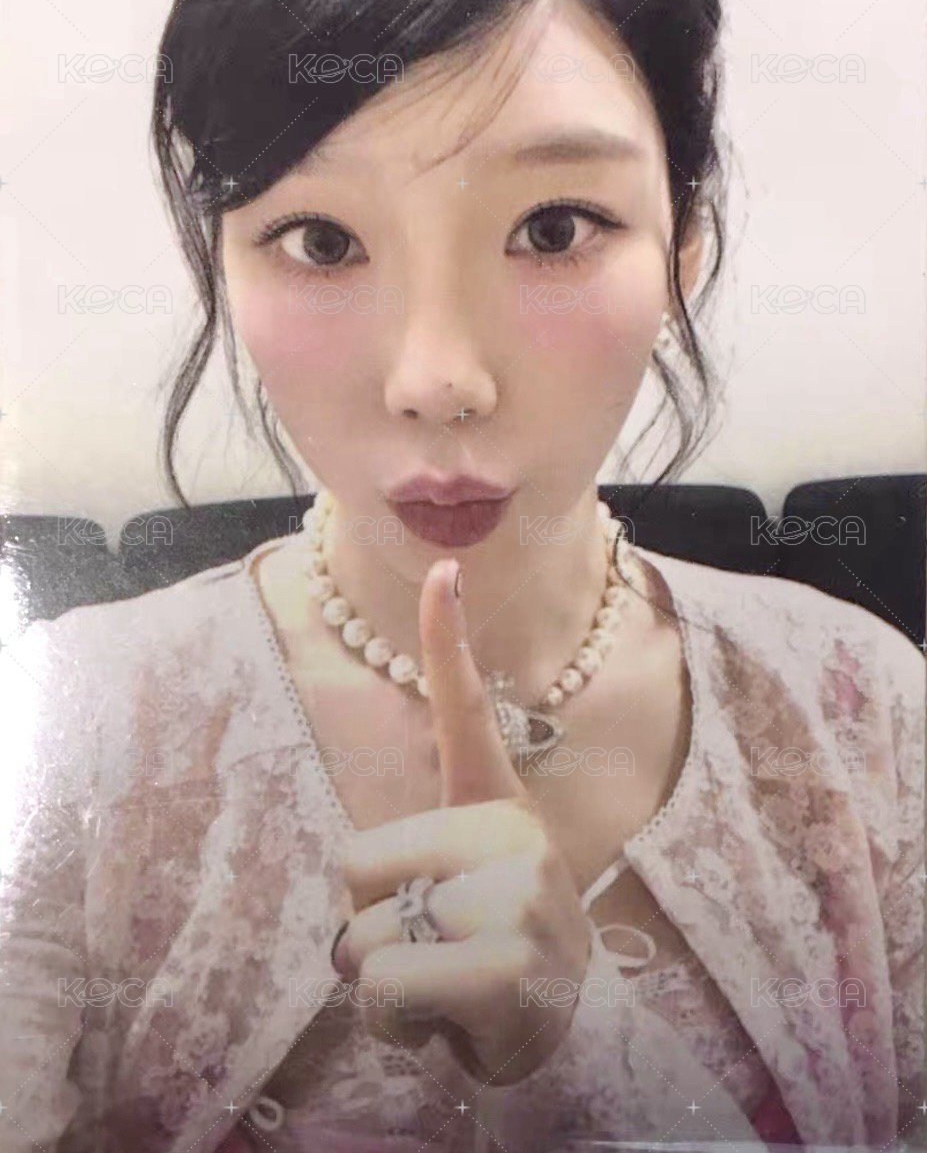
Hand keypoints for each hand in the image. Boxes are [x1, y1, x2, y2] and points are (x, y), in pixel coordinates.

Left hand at [331, 558, 591, 1084]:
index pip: (468, 714)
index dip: (448, 641)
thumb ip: (413, 865)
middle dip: (363, 928)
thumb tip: (364, 916)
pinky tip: (447, 1024)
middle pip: (356, 863)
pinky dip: (392, 1024)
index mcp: (496, 806)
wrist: (559, 1040)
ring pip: (361, 937)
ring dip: (377, 983)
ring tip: (439, 989)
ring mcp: (521, 898)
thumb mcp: (454, 894)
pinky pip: (386, 987)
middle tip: (426, 952)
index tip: (443, 569)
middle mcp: (516, 836)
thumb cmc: (485, 954)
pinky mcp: (512, 964)